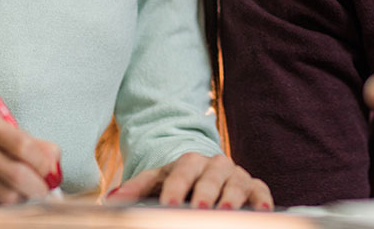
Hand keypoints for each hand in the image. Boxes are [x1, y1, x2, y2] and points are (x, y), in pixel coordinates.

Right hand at [0, 108, 60, 203]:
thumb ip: (30, 143)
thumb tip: (56, 161)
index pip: (21, 143)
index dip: (42, 163)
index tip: (50, 173)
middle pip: (15, 174)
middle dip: (36, 188)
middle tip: (44, 194)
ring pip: (2, 195)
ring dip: (18, 200)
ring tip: (20, 196)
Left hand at [106, 152, 272, 209]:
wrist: (204, 173)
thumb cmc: (178, 181)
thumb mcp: (157, 181)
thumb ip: (136, 189)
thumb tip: (111, 199)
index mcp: (190, 161)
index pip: (181, 172)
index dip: (176, 188)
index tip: (169, 203)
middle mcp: (215, 164)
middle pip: (210, 178)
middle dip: (206, 194)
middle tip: (199, 208)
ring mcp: (236, 174)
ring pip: (237, 184)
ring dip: (233, 198)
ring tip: (227, 212)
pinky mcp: (254, 185)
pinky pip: (260, 191)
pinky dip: (262, 200)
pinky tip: (261, 211)